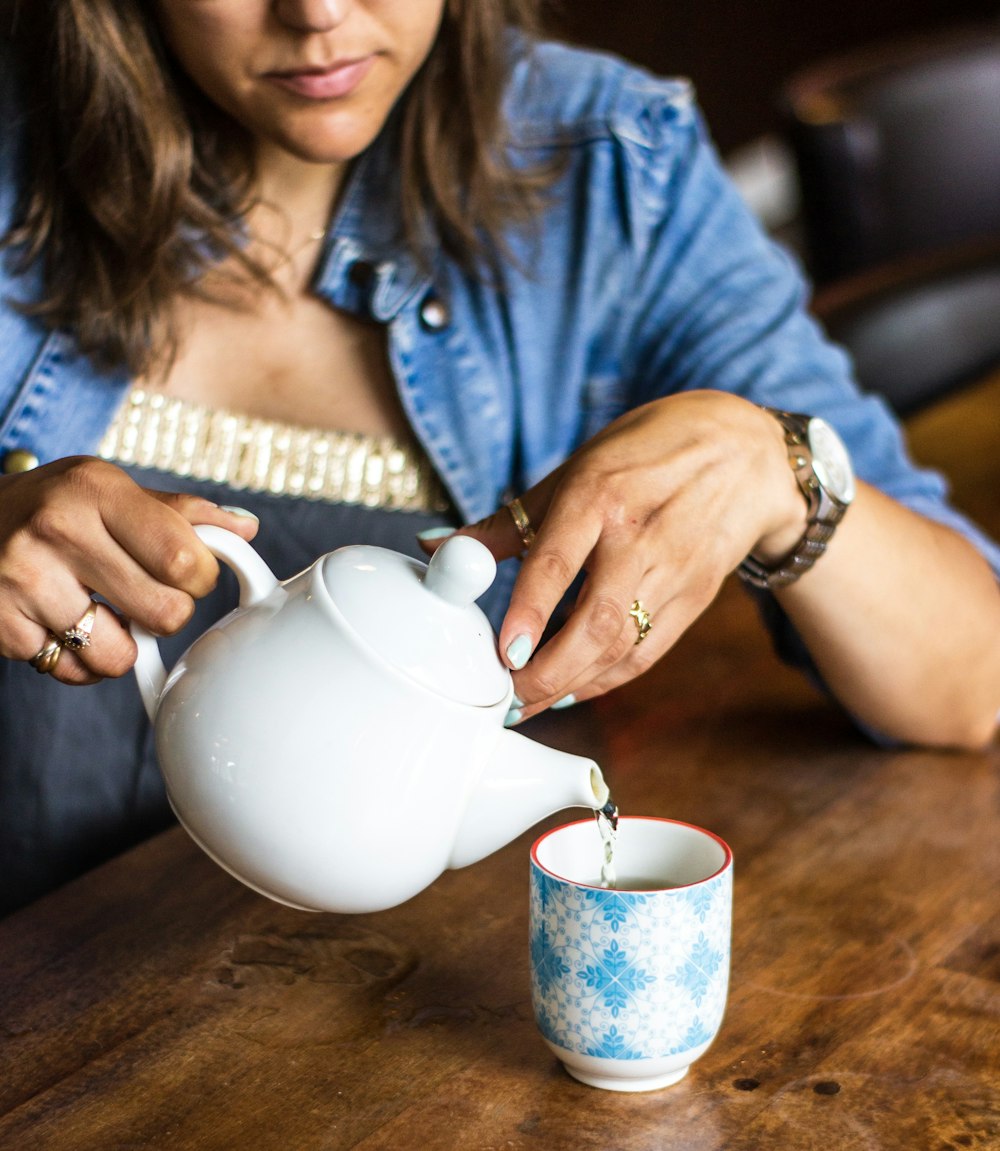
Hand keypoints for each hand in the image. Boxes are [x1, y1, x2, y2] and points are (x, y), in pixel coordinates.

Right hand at [0, 457, 258, 683]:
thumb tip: (244, 528)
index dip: (201, 579)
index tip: (188, 575)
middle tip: (144, 595)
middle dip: (167, 613)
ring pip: (119, 656)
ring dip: (123, 645)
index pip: (186, 560)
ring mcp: (23, 581)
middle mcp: (57, 531)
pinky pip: (75, 672)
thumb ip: (180, 512)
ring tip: (103, 613)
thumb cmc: (54, 506)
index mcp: (96, 491)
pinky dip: (81, 660)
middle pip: (165, 614)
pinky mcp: (2, 626)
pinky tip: (67, 626)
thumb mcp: (109, 489)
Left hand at [422, 391, 805, 719]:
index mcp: (601, 495)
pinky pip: (647, 652)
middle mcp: (640, 536)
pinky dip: (606, 680)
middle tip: (506, 701)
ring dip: (572, 686)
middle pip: (597, 621)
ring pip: (623, 646)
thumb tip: (434, 548)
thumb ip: (503, 524)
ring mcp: (674, 571)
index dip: (530, 611)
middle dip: (548, 672)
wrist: (748, 456)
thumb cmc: (645, 455)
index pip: (561, 560)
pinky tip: (571, 692)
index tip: (503, 654)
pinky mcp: (696, 599)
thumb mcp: (573, 472)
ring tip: (526, 706)